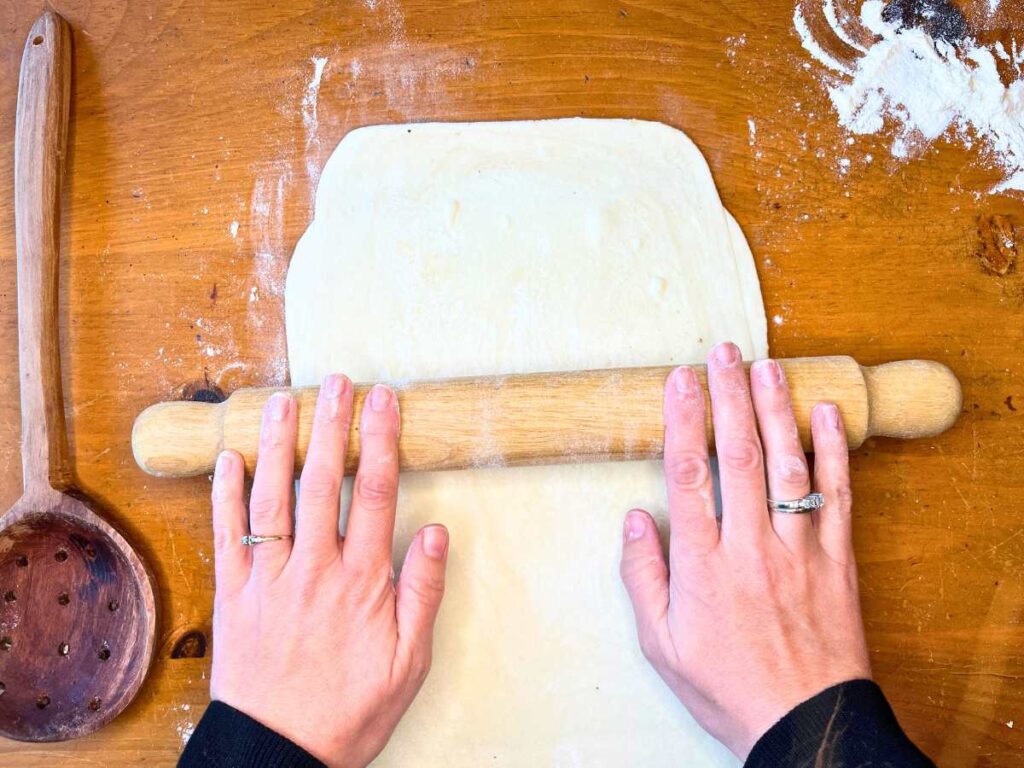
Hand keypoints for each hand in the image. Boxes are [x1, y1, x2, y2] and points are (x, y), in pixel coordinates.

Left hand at [209, 376, 448, 767]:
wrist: (279, 754)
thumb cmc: (350, 710)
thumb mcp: (409, 661)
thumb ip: (422, 592)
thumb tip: (434, 530)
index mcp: (362, 581)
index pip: (376, 493)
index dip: (381, 440)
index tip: (384, 399)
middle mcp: (314, 569)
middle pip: (324, 482)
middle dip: (331, 425)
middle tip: (336, 381)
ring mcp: (269, 579)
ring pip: (273, 498)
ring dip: (279, 445)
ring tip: (283, 400)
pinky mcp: (234, 596)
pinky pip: (227, 536)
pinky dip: (225, 494)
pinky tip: (229, 458)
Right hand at [620, 342, 870, 757]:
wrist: (805, 724)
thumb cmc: (728, 687)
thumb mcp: (662, 646)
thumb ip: (644, 578)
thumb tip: (635, 518)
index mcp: (703, 564)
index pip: (690, 474)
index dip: (684, 420)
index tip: (680, 379)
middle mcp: (750, 546)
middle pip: (739, 455)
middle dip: (729, 396)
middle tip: (723, 351)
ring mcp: (798, 549)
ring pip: (788, 464)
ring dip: (777, 409)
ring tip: (768, 365)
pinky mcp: (836, 560)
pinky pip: (837, 496)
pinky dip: (835, 451)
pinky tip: (828, 414)